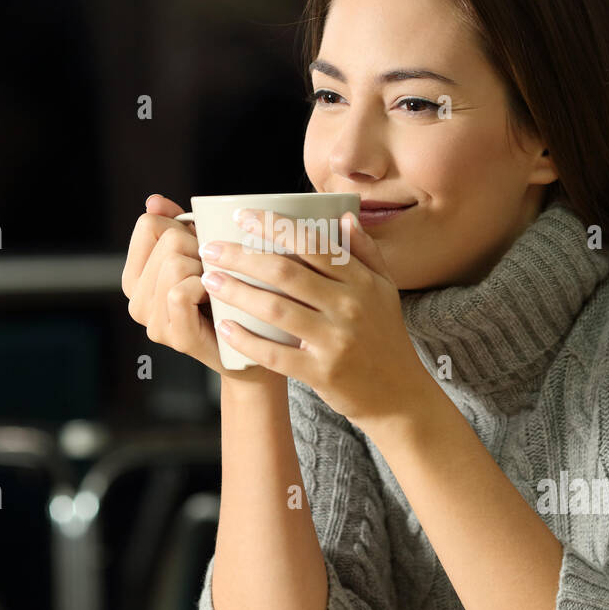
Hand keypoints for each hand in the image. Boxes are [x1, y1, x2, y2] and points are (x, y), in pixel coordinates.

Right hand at [122, 193, 237, 376]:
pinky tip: (215, 299)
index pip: (148, 224)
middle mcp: (135, 300)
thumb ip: (175, 225)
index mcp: (135, 276)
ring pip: (173, 264)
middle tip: (214, 274)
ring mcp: (151, 321)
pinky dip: (203, 288)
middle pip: (166, 241)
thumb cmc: (229, 294)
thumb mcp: (201, 253)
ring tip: (216, 287)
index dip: (181, 228)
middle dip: (199, 249)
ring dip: (205, 269)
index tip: (198, 250)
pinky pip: (179, 292)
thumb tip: (154, 200)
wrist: (254, 345)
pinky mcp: (173, 336)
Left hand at [201, 208, 432, 424]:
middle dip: (242, 257)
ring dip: (237, 292)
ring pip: (276, 310)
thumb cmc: (385, 337)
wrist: (398, 393)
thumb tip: (345, 216)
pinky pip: (275, 354)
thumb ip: (365, 252)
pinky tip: (225, 326)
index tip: (243, 215)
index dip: (275, 227)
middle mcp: (349, 307)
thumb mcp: (385, 290)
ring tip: (210, 280)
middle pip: (286, 273)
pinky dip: (247, 340)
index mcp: (361, 282)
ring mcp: (335, 341)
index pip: (312, 244)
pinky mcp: (322, 373)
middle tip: (211, 248)